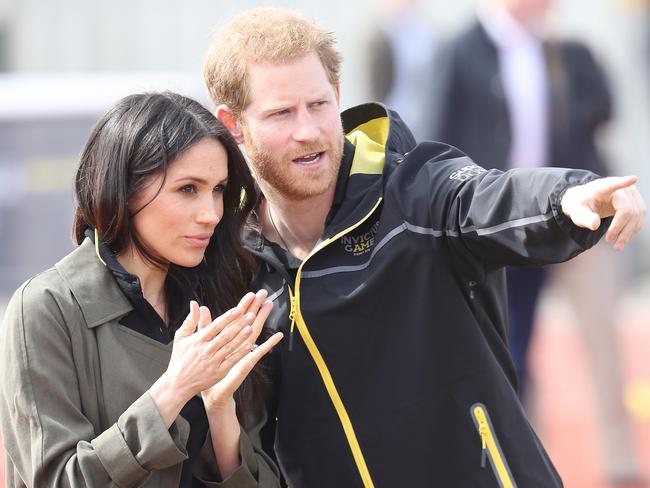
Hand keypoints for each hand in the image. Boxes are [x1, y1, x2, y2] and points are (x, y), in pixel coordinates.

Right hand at [162, 297, 259, 401]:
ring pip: (230, 347)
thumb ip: (190, 320)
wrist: (178, 384)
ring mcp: (213, 362)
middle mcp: (206, 350)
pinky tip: (250, 346)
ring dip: (241, 337)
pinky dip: (240, 353)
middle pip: (225, 335)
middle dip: (238, 325)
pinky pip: (231, 361)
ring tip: (251, 327)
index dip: (227, 318)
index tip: (238, 309)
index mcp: (197, 340)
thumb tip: (194, 303)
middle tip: (251, 315)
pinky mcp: (218, 373)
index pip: (215, 326)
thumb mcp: (181, 338)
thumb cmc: (180, 359)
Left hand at [200, 290, 282, 408]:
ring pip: (255, 332)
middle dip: (256, 307)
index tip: (250, 293)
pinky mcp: (247, 362)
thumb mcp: (203, 343)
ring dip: (263, 319)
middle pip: (249, 321)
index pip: (237, 318)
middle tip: (264, 294)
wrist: (212, 392)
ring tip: (270, 306)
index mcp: (229, 338)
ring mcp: (245, 352)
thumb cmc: (208, 370)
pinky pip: (259, 351)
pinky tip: (277, 336)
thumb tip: (203, 308)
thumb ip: (204, 325)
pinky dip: (269, 344)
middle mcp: (239, 343)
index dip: (244, 305)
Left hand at [561, 175, 645, 249]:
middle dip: (621, 229)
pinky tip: (624, 238)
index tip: (633, 179)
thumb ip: (584, 218)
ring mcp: (631, 194)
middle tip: (610, 242)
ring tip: (617, 246)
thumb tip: (595, 225)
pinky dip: (633, 229)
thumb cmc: (580, 205)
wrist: (584, 201)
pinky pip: (639, 217)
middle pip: (629, 210)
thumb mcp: (576, 212)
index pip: (614, 185)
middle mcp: (621, 188)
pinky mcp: (635, 201)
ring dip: (629, 233)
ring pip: (637, 214)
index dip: (623, 183)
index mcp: (603, 187)